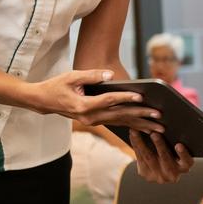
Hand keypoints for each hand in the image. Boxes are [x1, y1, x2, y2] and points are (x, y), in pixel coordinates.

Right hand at [24, 69, 164, 132]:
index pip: (109, 101)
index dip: (125, 98)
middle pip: (120, 116)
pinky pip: (116, 124)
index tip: (141, 96)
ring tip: (159, 127)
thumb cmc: (57, 86)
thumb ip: (92, 75)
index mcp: (83, 107)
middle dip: (141, 116)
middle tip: (159, 116)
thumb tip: (111, 75)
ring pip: (121, 123)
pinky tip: (146, 128)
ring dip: (141, 125)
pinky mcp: (95, 121)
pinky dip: (132, 125)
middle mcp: (89, 118)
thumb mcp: (72, 76)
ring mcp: (92, 122)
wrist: (44, 101)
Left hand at [129, 130, 193, 182]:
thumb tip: (169, 126)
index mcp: (184, 167)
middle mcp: (172, 175)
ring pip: (149, 158)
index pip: (187, 161)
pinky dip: (136, 145)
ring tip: (138, 131)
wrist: (162, 169)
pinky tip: (133, 134)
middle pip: (166, 159)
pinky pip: (140, 158)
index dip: (183, 154)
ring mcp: (158, 176)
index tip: (178, 145)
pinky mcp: (146, 174)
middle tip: (155, 134)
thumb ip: (176, 142)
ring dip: (142, 143)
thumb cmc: (175, 152)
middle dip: (159, 146)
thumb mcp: (178, 151)